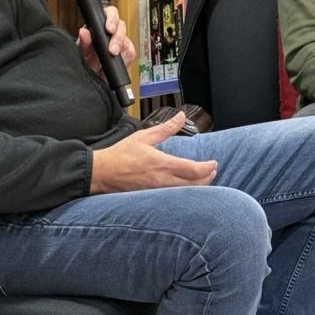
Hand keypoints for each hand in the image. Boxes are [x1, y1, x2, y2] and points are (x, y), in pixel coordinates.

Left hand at [78, 6, 135, 76]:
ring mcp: (121, 41)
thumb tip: (83, 32)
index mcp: (100, 25)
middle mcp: (112, 32)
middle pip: (121, 26)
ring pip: (126, 39)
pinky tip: (119, 60)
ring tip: (113, 54)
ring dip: (120, 47)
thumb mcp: (82, 52)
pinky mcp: (127, 52)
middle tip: (112, 48)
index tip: (109, 28)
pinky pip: (130, 51)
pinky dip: (125, 57)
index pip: (110, 13)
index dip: (112, 18)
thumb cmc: (87, 60)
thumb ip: (83, 42)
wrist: (94, 75)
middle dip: (117, 37)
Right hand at [90, 112, 217, 193]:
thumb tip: (181, 116)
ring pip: (185, 194)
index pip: (193, 169)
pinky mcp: (151, 198)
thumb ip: (166, 128)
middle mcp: (161, 181)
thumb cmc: (120, 155)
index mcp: (161, 164)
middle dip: (207, 178)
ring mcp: (157, 192)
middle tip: (213, 171)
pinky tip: (185, 188)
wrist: (101, 173)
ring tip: (203, 179)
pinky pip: (174, 198)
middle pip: (194, 185)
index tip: (214, 163)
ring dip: (198, 187)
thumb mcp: (144, 137)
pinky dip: (184, 193)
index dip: (207, 168)